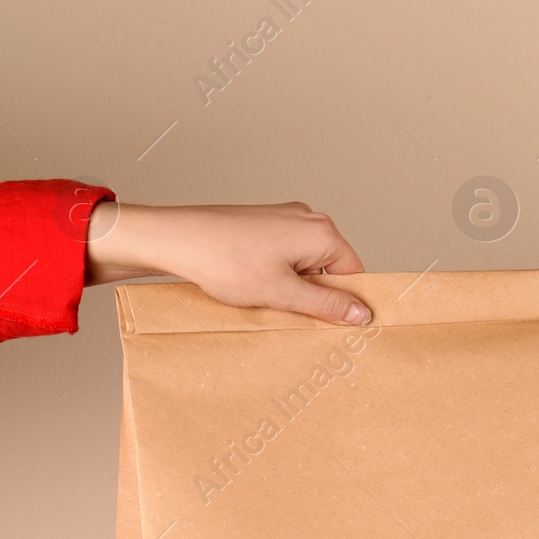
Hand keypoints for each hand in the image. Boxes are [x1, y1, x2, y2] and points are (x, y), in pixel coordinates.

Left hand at [84, 201, 371, 324]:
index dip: (342, 300)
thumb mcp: (282, 293)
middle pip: (330, 266)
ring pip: (305, 262)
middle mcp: (307, 218)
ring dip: (291, 283)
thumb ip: (326, 305)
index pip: (354, 272)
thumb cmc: (223, 259)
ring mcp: (283, 217)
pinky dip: (275, 271)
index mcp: (321, 231)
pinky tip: (253, 282)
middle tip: (288, 308)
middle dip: (313, 292)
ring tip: (263, 293)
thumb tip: (362, 313)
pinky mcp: (263, 222)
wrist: (176, 238)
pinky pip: (285, 253)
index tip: (327, 320)